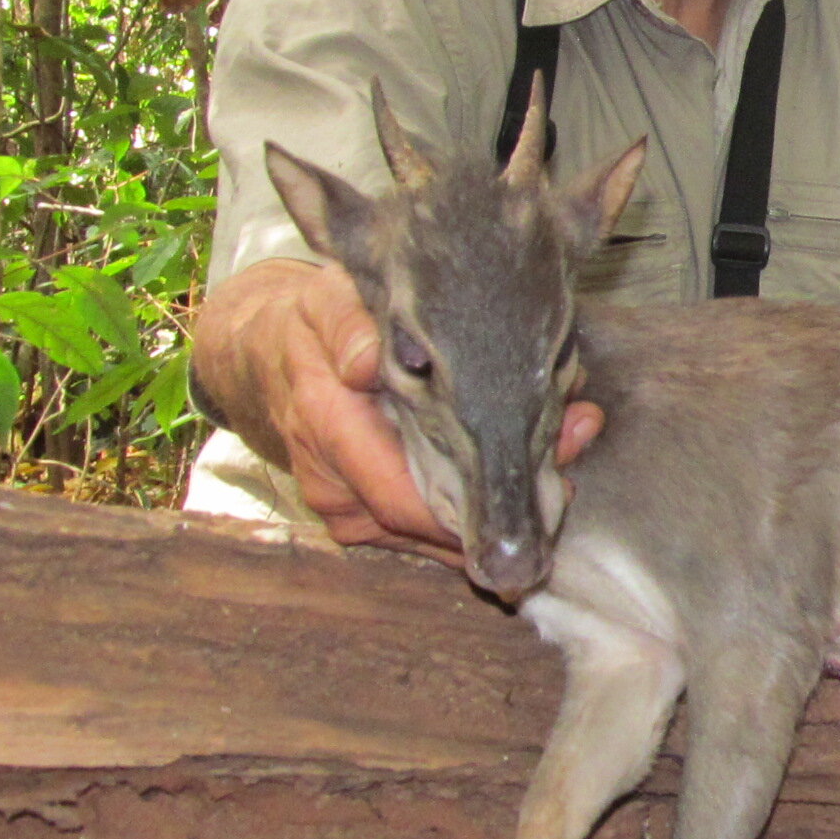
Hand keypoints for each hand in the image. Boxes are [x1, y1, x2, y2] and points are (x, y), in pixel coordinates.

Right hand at [194, 259, 606, 565]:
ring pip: (435, 535)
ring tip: (558, 457)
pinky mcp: (364, 519)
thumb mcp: (328, 303)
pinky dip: (471, 506)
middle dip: (506, 498)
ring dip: (495, 505)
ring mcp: (348, 512)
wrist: (267, 358)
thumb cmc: (310, 325)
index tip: (543, 464)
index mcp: (327, 431)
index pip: (407, 498)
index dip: (479, 495)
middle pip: (434, 526)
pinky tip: (514, 473)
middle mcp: (334, 487)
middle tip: (572, 453)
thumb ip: (348, 325)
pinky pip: (426, 529)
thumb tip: (364, 363)